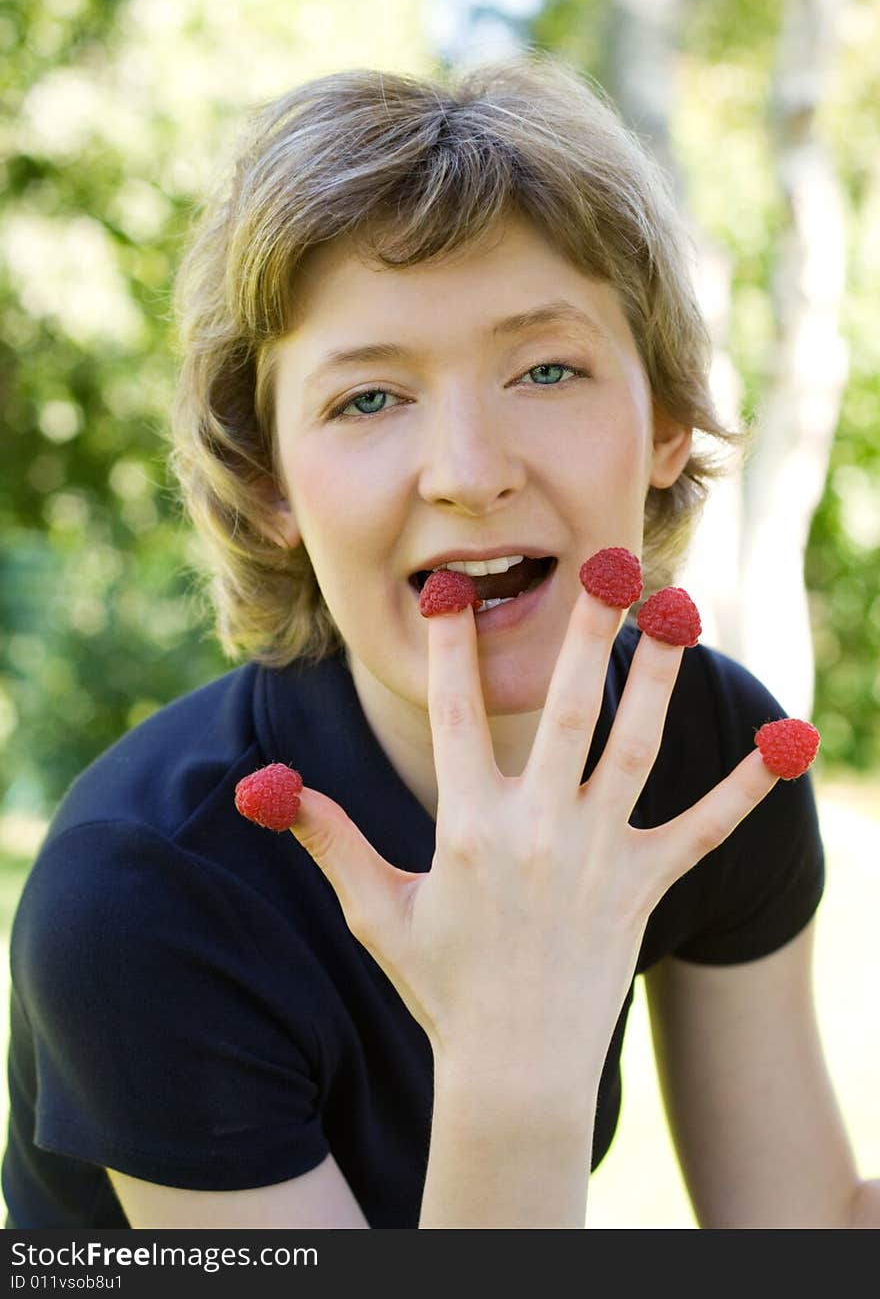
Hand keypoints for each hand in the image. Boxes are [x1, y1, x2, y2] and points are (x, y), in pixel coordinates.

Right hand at [286, 571, 777, 1067]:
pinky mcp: (644, 885)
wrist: (515, 1069)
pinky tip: (788, 741)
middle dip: (584, 634)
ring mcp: (598, 857)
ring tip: (681, 609)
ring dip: (659, 677)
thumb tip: (266, 790)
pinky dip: (746, 786)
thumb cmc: (441, 982)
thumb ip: (330, 839)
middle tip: (607, 564)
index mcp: (468, 829)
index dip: (452, 649)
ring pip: (636, 750)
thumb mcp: (376, 910)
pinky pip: (703, 828)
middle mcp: (537, 832)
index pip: (453, 718)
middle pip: (564, 714)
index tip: (452, 584)